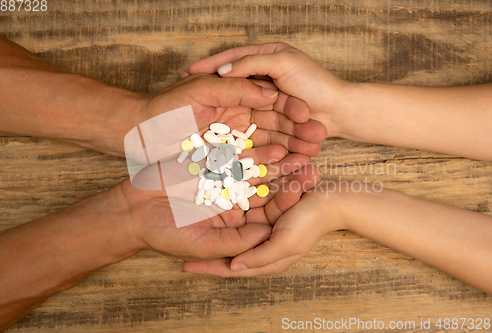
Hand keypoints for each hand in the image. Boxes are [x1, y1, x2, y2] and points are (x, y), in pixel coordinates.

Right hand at [118, 155, 321, 260]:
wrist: (131, 211)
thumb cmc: (165, 234)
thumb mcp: (205, 243)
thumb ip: (238, 241)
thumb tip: (270, 235)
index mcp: (236, 221)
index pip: (268, 211)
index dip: (287, 200)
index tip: (305, 189)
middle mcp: (233, 198)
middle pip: (266, 186)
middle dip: (289, 175)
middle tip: (313, 164)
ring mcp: (221, 177)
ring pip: (254, 165)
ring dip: (276, 157)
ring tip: (299, 147)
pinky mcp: (208, 161)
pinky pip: (231, 151)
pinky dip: (249, 145)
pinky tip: (270, 138)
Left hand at [136, 74, 326, 156]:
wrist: (139, 134)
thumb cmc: (165, 107)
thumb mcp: (200, 89)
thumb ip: (235, 88)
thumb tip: (270, 91)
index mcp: (233, 97)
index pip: (270, 101)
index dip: (291, 107)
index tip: (312, 114)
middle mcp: (236, 119)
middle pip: (273, 125)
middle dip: (297, 132)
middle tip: (320, 138)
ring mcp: (231, 142)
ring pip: (265, 146)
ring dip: (288, 150)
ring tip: (311, 156)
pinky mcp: (223, 162)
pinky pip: (249, 164)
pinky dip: (267, 166)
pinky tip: (286, 168)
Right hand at [182, 43, 350, 138]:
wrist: (337, 111)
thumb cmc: (314, 82)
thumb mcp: (282, 63)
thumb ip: (252, 63)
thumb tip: (223, 70)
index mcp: (268, 56)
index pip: (233, 58)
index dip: (210, 65)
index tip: (189, 72)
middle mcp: (266, 76)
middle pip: (233, 81)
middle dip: (211, 88)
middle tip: (188, 93)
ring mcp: (267, 97)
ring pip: (240, 101)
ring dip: (222, 108)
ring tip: (200, 113)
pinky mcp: (271, 116)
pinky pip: (249, 117)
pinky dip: (236, 120)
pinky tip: (220, 126)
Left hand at [182, 179, 344, 274]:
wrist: (331, 200)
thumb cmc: (310, 224)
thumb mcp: (285, 245)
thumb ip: (259, 258)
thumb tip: (233, 268)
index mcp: (266, 259)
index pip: (230, 267)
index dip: (207, 266)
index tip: (184, 264)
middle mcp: (260, 244)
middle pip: (225, 249)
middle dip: (205, 249)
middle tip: (180, 246)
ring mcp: (261, 227)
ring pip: (231, 231)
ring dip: (213, 230)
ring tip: (189, 227)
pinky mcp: (264, 210)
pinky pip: (240, 212)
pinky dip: (226, 213)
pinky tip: (209, 208)